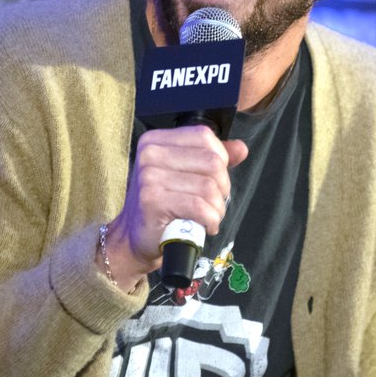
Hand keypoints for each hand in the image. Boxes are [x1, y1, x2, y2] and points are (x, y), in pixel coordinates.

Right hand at [104, 126, 247, 288]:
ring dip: (217, 208)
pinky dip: (211, 220)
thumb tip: (240, 148)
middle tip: (213, 203)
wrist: (135, 238)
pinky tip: (206, 226)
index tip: (214, 180)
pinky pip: (199, 206)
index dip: (221, 160)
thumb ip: (211, 158)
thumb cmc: (162, 205)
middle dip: (222, 188)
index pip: (205, 137)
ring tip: (208, 217)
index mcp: (156, 140)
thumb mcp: (184, 174)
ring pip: (209, 187)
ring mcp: (149, 176)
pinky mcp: (152, 200)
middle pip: (212, 162)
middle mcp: (150, 154)